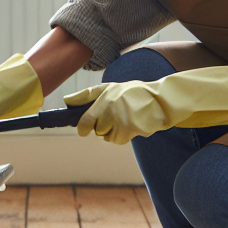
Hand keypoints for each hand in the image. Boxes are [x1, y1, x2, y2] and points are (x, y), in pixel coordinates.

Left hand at [64, 67, 227, 144]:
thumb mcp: (109, 88)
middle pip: (97, 130)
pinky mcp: (132, 130)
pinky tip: (134, 124)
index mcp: (103, 98)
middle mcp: (110, 110)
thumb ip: (87, 95)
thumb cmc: (133, 92)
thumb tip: (66, 101)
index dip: (82, 128)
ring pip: (108, 137)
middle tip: (115, 116)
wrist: (161, 99)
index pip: (85, 120)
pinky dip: (125, 135)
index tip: (81, 129)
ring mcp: (121, 121)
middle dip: (103, 126)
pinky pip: (121, 139)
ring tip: (126, 118)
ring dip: (114, 132)